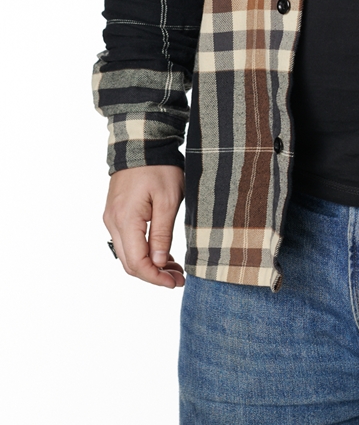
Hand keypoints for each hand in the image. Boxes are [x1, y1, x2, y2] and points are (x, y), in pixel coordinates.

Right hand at [103, 165, 185, 287]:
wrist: (142, 141)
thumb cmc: (159, 167)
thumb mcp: (168, 200)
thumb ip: (162, 233)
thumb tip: (156, 264)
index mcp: (126, 220)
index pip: (136, 263)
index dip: (155, 278)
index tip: (175, 283)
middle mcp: (113, 222)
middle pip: (130, 262)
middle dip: (154, 275)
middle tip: (179, 279)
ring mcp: (113, 217)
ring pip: (128, 253)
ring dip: (150, 265)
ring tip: (174, 269)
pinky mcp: (117, 213)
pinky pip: (127, 241)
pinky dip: (143, 251)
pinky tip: (162, 254)